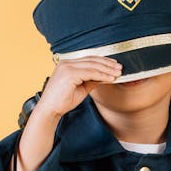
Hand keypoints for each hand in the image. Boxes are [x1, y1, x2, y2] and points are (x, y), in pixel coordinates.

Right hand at [8, 56, 120, 170]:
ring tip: (118, 73)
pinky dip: (102, 75)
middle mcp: (66, 63)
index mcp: (67, 64)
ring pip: (93, 65)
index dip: (103, 61)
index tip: (114, 65)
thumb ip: (92, 80)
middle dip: (108, 64)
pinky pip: (91, 72)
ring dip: (107, 69)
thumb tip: (106, 76)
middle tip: (120, 68)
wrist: (50, 110)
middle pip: (92, 60)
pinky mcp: (69, 74)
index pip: (88, 59)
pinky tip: (111, 78)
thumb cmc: (62, 101)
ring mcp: (67, 67)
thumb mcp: (81, 88)